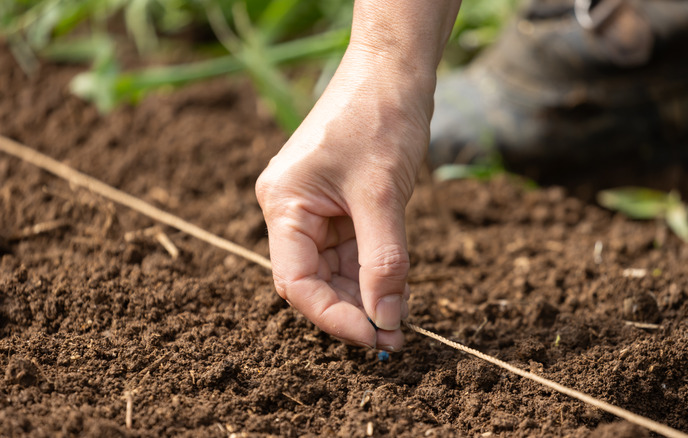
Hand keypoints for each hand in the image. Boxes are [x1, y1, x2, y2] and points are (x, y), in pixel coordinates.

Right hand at [255, 54, 433, 350]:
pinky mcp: (340, 205)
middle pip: (315, 280)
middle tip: (395, 336)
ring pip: (336, 270)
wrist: (393, 69)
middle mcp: (291, 210)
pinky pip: (353, 251)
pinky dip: (375, 272)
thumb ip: (384, 262)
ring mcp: (315, 208)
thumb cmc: (380, 118)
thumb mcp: (383, 195)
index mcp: (283, 204)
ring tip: (401, 320)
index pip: (296, 282)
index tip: (375, 335)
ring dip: (368, 295)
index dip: (333, 316)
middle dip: (355, 310)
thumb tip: (387, 322)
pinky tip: (398, 291)